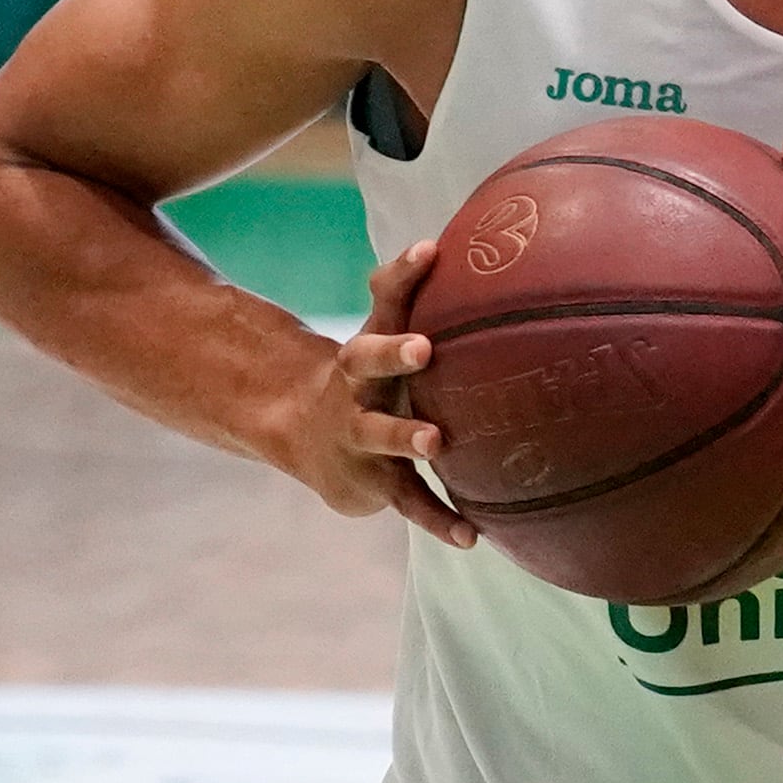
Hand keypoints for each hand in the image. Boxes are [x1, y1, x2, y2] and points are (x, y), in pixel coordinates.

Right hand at [285, 238, 474, 546]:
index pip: (384, 300)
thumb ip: (415, 300)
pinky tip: (472, 537)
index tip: (429, 250)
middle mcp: (357, 386)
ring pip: (379, 435)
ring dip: (405, 436)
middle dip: (391, 354)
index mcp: (367, 346)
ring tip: (436, 441)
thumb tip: (455, 245)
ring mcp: (361, 436)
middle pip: (366, 361)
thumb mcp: (386, 338)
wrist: (310, 438)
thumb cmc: (373, 376)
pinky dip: (439, 520)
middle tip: (423, 347)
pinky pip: (409, 502)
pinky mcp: (375, 483)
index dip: (402, 275)